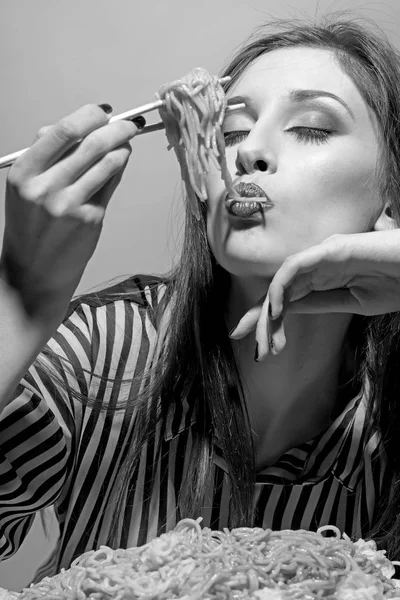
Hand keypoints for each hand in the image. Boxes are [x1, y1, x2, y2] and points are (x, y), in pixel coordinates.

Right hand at [1, 104, 140, 318]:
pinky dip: (118, 169)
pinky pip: (112, 183)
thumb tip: (78, 126)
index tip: (101, 112)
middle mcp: (46, 188)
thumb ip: (47, 155)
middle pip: (92, 143)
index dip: (88, 115)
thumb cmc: (31, 227)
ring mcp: (70, 205)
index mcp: (24, 173)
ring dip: (123, 148)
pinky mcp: (91, 219)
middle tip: (127, 125)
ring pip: (108, 162)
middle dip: (117, 128)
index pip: (62, 130)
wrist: (34, 272)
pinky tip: (117, 166)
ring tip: (125, 145)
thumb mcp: (25, 187)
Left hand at [229, 230, 399, 359]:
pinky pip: (295, 267)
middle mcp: (317, 264)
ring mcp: (323, 255)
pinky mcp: (331, 249)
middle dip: (261, 320)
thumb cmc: (399, 281)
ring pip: (282, 282)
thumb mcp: (355, 303)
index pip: (286, 297)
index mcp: (323, 277)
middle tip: (252, 348)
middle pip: (279, 292)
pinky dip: (281, 287)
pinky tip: (276, 310)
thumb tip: (289, 311)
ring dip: (269, 312)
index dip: (266, 318)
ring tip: (267, 342)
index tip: (257, 345)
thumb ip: (322, 303)